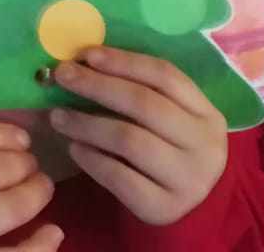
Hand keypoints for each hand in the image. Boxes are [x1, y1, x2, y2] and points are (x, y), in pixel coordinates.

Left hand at [50, 46, 226, 224]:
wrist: (189, 209)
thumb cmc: (166, 149)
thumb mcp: (167, 119)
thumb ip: (134, 90)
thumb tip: (77, 63)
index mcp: (206, 114)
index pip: (165, 75)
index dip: (123, 61)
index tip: (85, 53)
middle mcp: (204, 146)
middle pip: (145, 104)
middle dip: (97, 85)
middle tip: (61, 76)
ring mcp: (188, 180)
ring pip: (130, 140)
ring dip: (86, 123)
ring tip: (57, 117)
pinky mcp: (164, 208)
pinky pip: (119, 176)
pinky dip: (91, 158)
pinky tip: (74, 148)